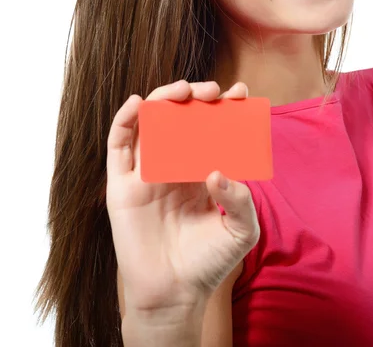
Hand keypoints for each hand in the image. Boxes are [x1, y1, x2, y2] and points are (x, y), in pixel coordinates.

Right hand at [106, 80, 259, 315]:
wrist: (175, 294)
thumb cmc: (210, 261)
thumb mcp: (242, 231)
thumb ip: (241, 201)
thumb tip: (218, 172)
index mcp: (203, 169)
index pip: (214, 129)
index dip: (226, 109)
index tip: (240, 93)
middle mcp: (175, 165)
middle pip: (182, 118)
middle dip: (196, 99)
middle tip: (212, 92)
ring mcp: (147, 172)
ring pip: (151, 124)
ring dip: (163, 100)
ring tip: (181, 90)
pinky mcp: (122, 185)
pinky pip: (118, 146)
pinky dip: (124, 121)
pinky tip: (138, 104)